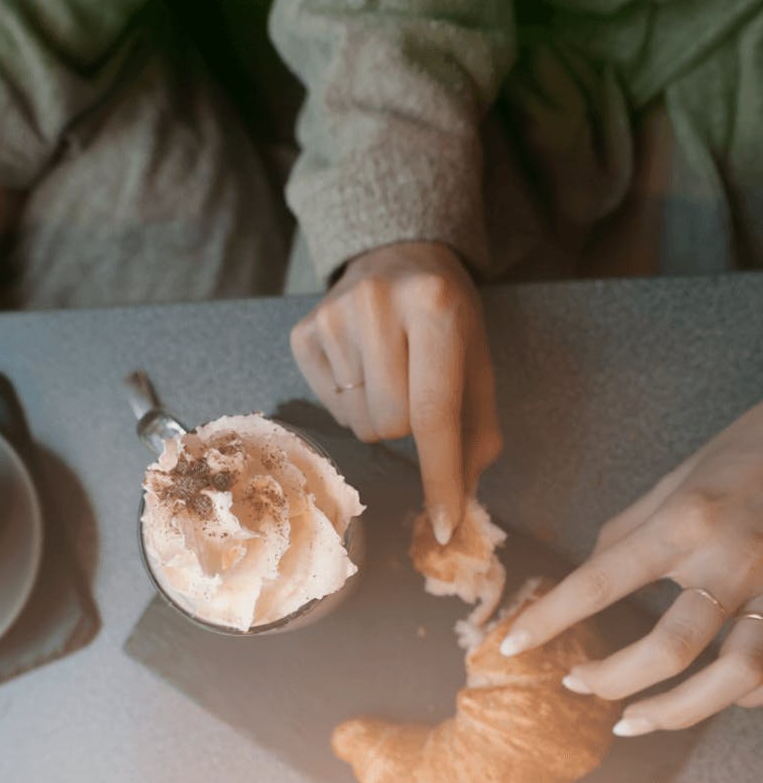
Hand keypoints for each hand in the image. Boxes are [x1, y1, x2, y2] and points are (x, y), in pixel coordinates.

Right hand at [290, 240, 501, 543]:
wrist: (398, 254)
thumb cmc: (446, 319)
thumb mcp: (476, 362)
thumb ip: (478, 432)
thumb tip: (464, 503)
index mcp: (436, 308)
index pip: (434, 413)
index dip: (440, 477)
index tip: (446, 527)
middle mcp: (379, 304)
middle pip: (392, 425)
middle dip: (409, 426)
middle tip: (414, 383)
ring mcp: (334, 315)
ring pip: (360, 424)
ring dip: (379, 415)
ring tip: (388, 371)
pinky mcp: (303, 329)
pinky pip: (331, 409)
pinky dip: (351, 403)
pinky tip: (362, 366)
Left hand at [500, 400, 762, 732]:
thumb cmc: (743, 452)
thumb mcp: (676, 480)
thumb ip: (631, 534)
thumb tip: (590, 575)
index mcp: (685, 522)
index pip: (600, 581)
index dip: (549, 620)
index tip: (513, 646)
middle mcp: (730, 560)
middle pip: (668, 650)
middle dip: (612, 681)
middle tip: (578, 684)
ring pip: (733, 677)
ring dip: (676, 712)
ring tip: (635, 720)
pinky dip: (737, 696)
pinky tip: (707, 698)